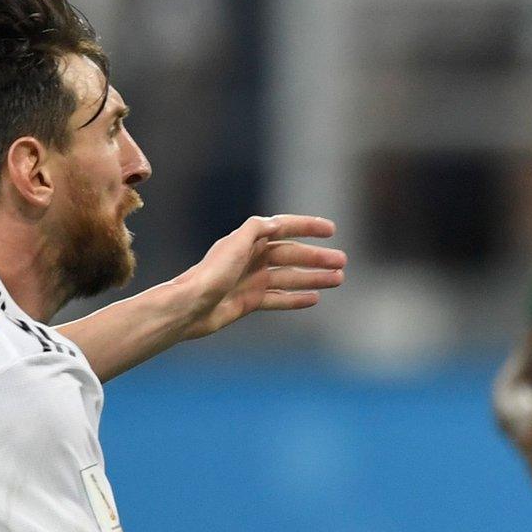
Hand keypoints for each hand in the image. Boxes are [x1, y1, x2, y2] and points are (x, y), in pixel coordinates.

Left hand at [168, 215, 346, 341]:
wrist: (190, 307)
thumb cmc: (210, 275)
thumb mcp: (234, 244)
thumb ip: (256, 229)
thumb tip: (277, 223)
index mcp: (248, 240)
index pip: (284, 228)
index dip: (308, 227)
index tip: (331, 230)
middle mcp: (251, 258)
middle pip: (292, 255)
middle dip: (317, 258)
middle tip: (342, 262)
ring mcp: (251, 280)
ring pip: (290, 277)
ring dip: (313, 278)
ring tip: (338, 280)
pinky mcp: (249, 301)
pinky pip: (279, 298)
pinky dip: (296, 298)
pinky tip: (315, 298)